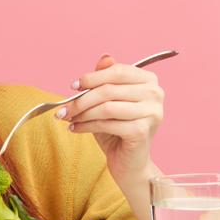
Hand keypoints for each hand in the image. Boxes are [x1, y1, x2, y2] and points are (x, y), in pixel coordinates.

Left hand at [57, 53, 164, 178]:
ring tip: (68, 118)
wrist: (129, 162)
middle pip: (109, 89)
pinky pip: (106, 123)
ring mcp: (152, 112)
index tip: (73, 86)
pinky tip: (75, 128)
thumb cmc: (117, 128)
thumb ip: (107, 78)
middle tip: (64, 107)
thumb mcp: (109, 100)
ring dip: (82, 113)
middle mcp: (155, 94)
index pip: (117, 71)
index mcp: (149, 80)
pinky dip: (86, 126)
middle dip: (82, 98)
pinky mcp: (142, 131)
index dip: (92, 77)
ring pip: (106, 107)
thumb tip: (104, 57)